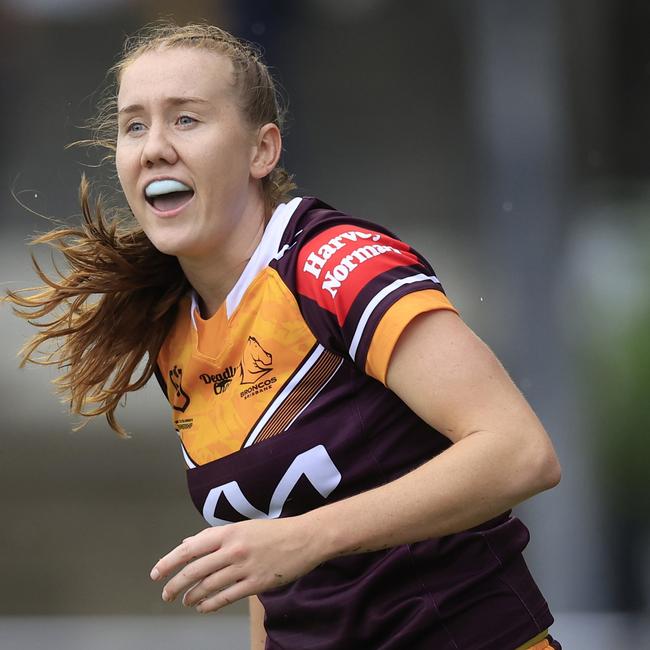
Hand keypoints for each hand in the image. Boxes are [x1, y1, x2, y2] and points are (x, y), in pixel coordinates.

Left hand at [150, 517, 322, 612]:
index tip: (157, 573)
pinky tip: (203, 607)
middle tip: (166, 593)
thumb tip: (189, 544)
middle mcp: (233, 549)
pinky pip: (226, 597)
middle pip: (195, 570)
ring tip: (186, 601)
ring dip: (192, 596)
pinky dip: (210, 604)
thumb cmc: (274, 532)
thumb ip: (216, 536)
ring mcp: (244, 567)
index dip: (170, 562)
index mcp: (228, 532)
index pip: (190, 548)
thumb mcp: (243, 527)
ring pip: (208, 586)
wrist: (305, 538)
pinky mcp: (256, 583)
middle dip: (175, 584)